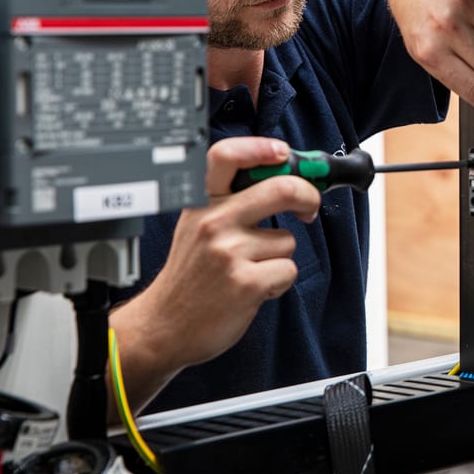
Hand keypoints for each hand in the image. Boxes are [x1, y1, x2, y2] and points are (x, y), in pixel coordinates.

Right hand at [108, 137, 321, 413]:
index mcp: (202, 204)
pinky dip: (279, 281)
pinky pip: (288, 270)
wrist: (164, 325)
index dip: (260, 148)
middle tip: (309, 206)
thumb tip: (281, 178)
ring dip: (280, 256)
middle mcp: (213, 222)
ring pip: (288, 240)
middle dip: (308, 196)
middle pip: (281, 189)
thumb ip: (231, 202)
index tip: (282, 152)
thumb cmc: (189, 276)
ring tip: (251, 269)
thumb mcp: (196, 226)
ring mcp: (229, 252)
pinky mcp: (245, 282)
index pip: (226, 156)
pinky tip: (254, 287)